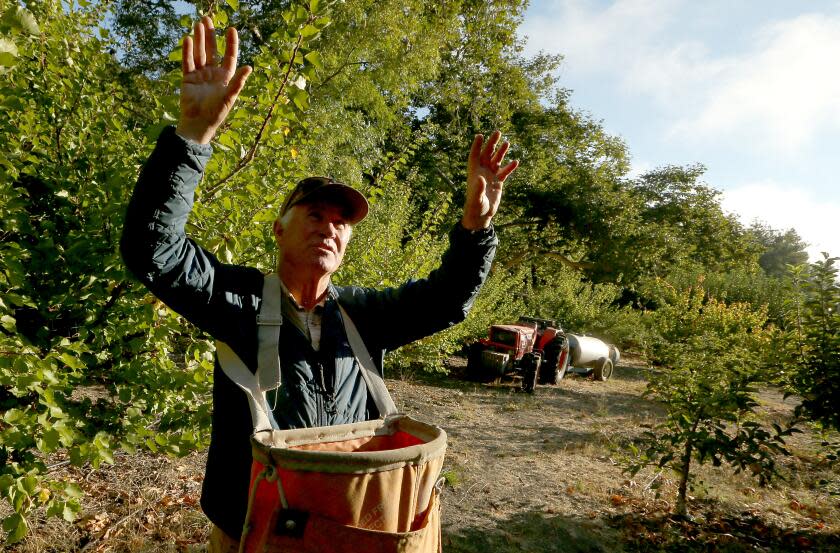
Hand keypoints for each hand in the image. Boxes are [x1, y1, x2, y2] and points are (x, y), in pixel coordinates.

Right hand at [175, 16, 251, 144]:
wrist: (198, 123)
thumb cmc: (216, 113)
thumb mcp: (229, 97)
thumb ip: (238, 82)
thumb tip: (249, 67)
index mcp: (225, 77)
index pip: (229, 56)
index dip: (231, 43)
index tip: (231, 29)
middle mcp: (213, 74)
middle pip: (212, 50)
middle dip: (211, 35)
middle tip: (207, 19)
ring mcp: (200, 75)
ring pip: (200, 53)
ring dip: (199, 39)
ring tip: (198, 24)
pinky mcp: (188, 78)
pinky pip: (188, 62)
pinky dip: (188, 51)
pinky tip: (188, 40)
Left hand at [461, 130, 518, 229]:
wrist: (482, 215)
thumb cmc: (475, 206)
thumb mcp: (476, 198)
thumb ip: (478, 188)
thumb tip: (481, 179)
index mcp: (474, 172)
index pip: (474, 156)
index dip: (476, 146)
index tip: (480, 135)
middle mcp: (482, 171)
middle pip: (487, 154)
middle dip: (492, 144)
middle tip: (498, 132)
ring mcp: (490, 176)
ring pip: (496, 160)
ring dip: (501, 152)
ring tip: (507, 143)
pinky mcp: (498, 182)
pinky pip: (504, 172)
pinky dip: (509, 167)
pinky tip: (515, 162)